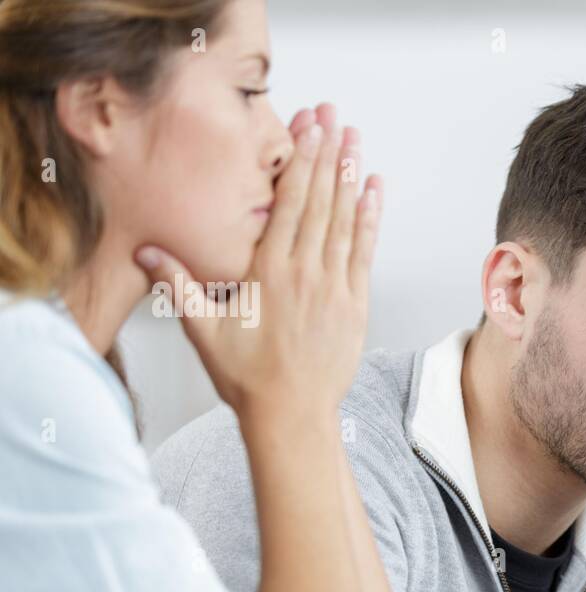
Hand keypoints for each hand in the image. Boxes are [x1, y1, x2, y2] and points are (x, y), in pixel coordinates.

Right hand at [135, 103, 383, 422]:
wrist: (292, 415)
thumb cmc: (247, 377)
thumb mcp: (202, 331)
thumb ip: (178, 286)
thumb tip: (147, 251)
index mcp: (269, 272)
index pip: (288, 203)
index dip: (300, 161)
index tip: (308, 128)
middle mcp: (305, 272)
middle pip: (320, 201)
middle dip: (328, 154)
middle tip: (336, 116)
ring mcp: (334, 287)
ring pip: (345, 220)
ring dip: (351, 177)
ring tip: (356, 139)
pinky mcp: (354, 305)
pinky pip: (364, 252)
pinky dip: (370, 219)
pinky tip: (374, 191)